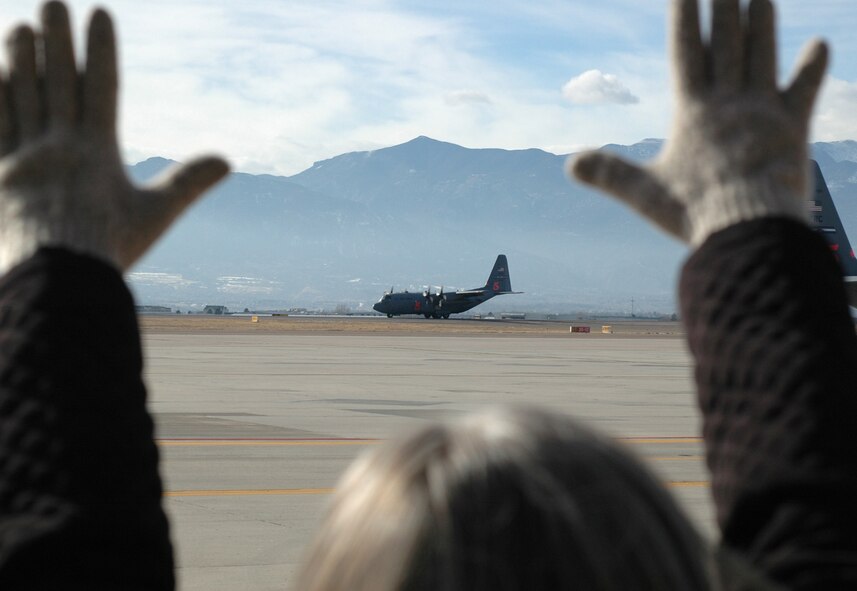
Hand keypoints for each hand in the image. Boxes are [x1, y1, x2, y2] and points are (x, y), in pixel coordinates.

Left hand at [0, 1, 228, 272]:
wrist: (52, 277)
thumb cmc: (108, 248)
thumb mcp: (155, 215)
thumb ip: (188, 183)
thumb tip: (227, 160)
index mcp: (96, 149)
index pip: (100, 86)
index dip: (100, 48)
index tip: (100, 13)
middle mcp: (56, 143)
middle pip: (55, 80)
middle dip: (55, 38)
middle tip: (52, 2)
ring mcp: (21, 156)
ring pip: (19, 96)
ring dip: (19, 59)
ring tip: (18, 27)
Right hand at [570, 0, 827, 245]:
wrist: (749, 225)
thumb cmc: (696, 209)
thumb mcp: (644, 192)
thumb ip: (608, 173)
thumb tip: (570, 163)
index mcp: (693, 111)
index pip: (686, 52)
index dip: (685, 17)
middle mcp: (729, 100)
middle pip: (726, 41)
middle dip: (725, 5)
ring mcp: (763, 109)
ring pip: (762, 53)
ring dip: (761, 21)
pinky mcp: (793, 126)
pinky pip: (804, 89)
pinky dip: (812, 67)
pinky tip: (820, 45)